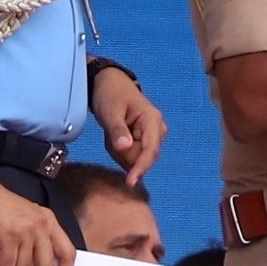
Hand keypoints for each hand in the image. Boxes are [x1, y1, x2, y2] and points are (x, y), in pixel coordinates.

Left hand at [92, 68, 166, 184]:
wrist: (109, 83)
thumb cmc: (110, 94)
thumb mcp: (110, 111)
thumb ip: (117, 130)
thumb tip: (125, 148)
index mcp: (152, 120)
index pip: (151, 150)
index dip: (141, 167)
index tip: (130, 182)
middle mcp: (157, 130)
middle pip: (143, 157)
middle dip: (123, 154)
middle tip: (109, 136)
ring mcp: (152, 136)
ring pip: (136, 158)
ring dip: (120, 152)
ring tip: (111, 133)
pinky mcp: (144, 140)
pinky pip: (131, 155)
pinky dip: (119, 150)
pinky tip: (114, 137)